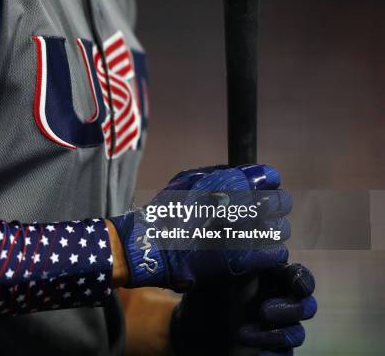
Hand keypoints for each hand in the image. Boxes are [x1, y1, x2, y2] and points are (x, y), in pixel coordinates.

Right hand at [110, 164, 290, 289]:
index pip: (270, 176)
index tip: (260, 189)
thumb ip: (219, 175)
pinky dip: (270, 253)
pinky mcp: (246, 260)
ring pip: (281, 230)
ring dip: (272, 231)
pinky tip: (257, 252)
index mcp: (232, 184)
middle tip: (261, 213)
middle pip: (280, 202)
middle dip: (274, 206)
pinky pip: (275, 253)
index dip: (266, 182)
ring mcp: (247, 234)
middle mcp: (244, 206)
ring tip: (258, 234)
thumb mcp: (189, 178)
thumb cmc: (169, 210)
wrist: (154, 245)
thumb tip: (244, 174)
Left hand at [169, 262, 317, 354]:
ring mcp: (278, 328)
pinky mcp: (273, 351)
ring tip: (240, 335)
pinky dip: (272, 355)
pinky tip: (255, 354)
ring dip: (273, 336)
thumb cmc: (204, 294)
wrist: (192, 332)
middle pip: (306, 304)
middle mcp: (278, 301)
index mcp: (269, 277)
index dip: (300, 279)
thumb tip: (241, 235)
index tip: (297, 285)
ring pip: (296, 333)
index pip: (295, 274)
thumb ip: (229, 254)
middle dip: (292, 309)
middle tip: (264, 313)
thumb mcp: (210, 273)